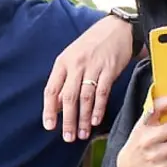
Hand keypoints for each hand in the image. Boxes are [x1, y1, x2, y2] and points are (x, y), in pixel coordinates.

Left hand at [44, 15, 131, 140]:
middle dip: (68, 120)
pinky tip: (96, 120)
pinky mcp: (109, 69)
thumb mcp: (72, 58)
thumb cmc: (92, 45)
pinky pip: (102, 92)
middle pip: (68, 97)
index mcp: (62, 62)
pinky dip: (98, 108)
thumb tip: (55, 105)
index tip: (49, 126)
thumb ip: (64, 80)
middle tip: (68, 137)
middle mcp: (76, 65)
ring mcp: (93, 67)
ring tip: (82, 134)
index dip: (49, 109)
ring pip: (85, 98)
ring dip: (83, 118)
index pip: (51, 89)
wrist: (117, 29)